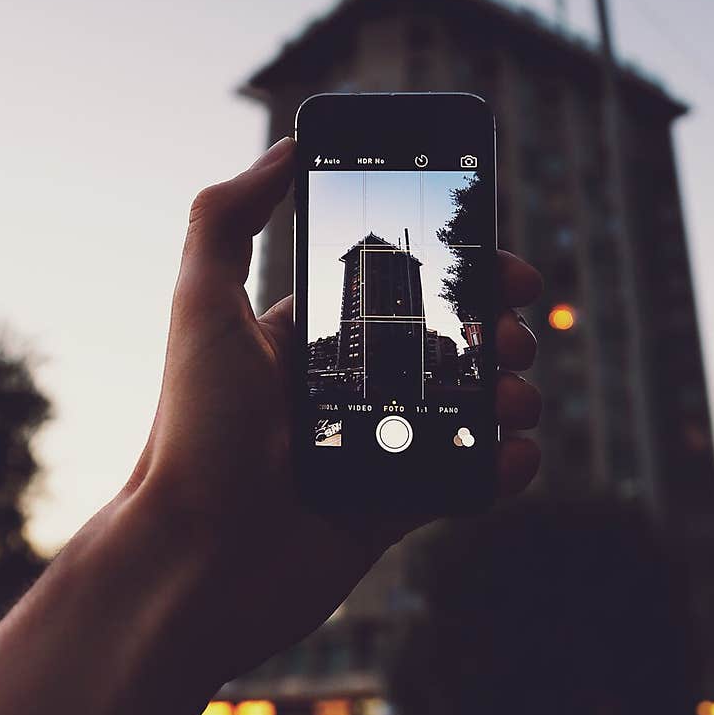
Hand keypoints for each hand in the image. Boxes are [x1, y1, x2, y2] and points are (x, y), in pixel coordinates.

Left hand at [128, 138, 541, 678]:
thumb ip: (226, 218)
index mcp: (300, 345)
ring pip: (459, 415)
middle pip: (439, 350)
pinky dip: (499, 470)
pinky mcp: (385, 516)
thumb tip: (286, 153)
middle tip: (518, 335)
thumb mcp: (200, 307)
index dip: (450, 276)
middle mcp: (336, 395)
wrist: (195, 561)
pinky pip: (460, 485)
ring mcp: (366, 455)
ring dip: (505, 398)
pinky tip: (517, 454)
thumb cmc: (194, 434)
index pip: (391, 295)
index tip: (499, 265)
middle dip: (491, 335)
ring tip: (519, 397)